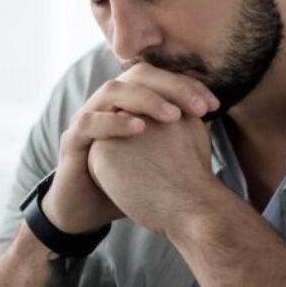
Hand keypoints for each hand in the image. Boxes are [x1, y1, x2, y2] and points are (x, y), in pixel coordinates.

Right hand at [42, 63, 219, 234]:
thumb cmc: (126, 181)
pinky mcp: (71, 141)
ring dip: (146, 99)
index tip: (213, 105)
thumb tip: (214, 118)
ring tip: (173, 116)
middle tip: (199, 108)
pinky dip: (115, 122)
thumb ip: (178, 133)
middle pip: (137, 75)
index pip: (159, 78)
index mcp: (127, 102)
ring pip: (112, 91)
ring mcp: (86, 118)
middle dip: (171, 87)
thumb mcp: (156, 156)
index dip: (186, 85)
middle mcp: (107, 103)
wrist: (88, 210)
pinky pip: (90, 122)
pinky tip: (139, 129)